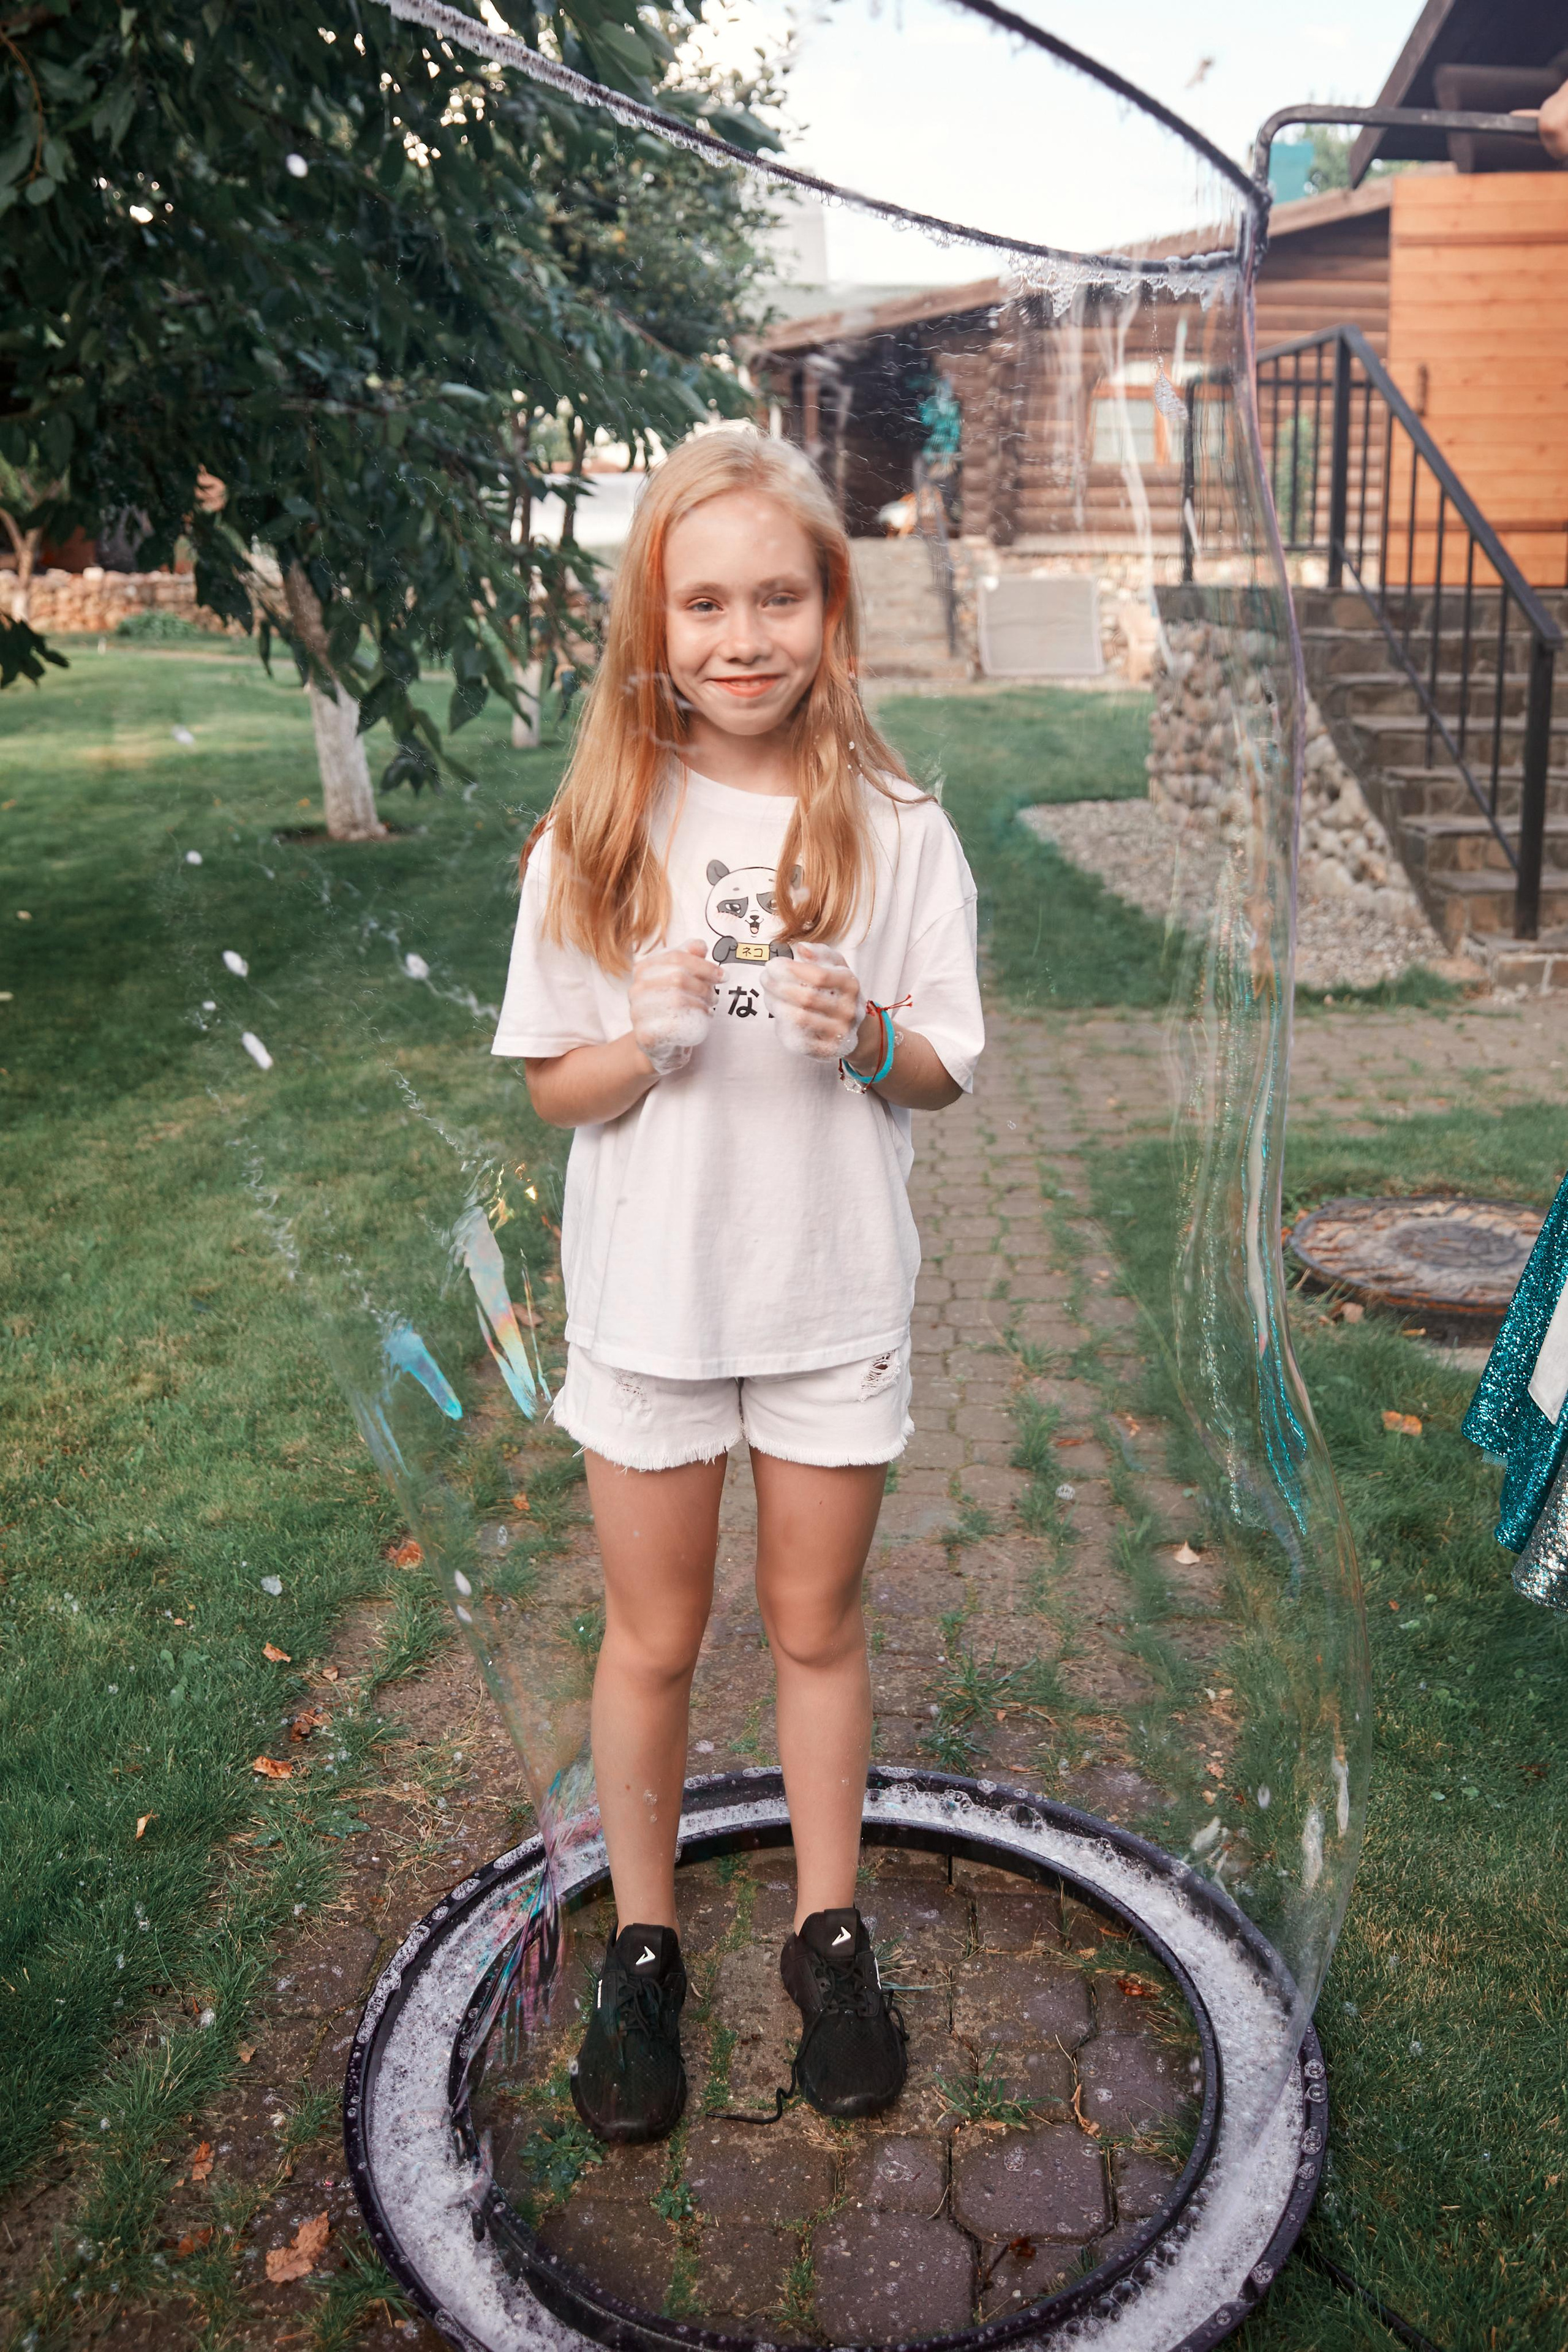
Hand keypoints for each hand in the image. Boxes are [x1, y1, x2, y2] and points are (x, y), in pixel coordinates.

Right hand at [629, 938, 718, 1075]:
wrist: (659, 1044)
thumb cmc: (671, 1007)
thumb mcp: (681, 980)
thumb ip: (689, 960)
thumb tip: (699, 946)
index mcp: (642, 969)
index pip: (675, 957)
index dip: (703, 965)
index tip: (722, 976)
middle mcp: (635, 988)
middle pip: (677, 977)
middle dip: (704, 986)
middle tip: (716, 996)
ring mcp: (637, 1012)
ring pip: (676, 999)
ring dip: (701, 1003)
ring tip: (711, 1008)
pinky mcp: (644, 1035)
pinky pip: (673, 1024)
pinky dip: (693, 1020)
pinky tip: (703, 1020)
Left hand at [762, 941, 864, 1061]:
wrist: (855, 1028)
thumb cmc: (838, 991)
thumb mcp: (836, 967)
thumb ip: (820, 953)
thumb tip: (801, 948)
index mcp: (851, 985)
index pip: (819, 976)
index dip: (792, 970)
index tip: (774, 964)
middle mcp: (848, 1010)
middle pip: (807, 998)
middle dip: (779, 986)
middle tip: (764, 977)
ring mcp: (839, 1032)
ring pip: (800, 1018)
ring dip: (776, 1004)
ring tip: (767, 993)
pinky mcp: (827, 1049)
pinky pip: (799, 1038)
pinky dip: (783, 1024)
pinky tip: (777, 1012)